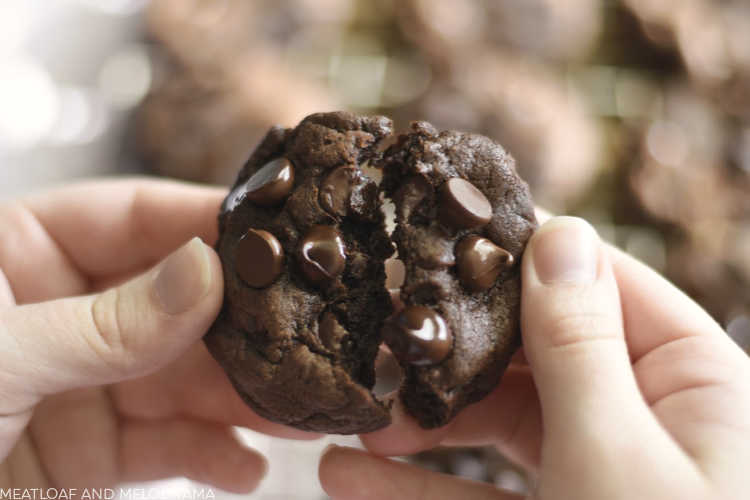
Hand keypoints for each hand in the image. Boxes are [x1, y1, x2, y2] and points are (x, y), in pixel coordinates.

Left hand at [0, 179, 317, 491]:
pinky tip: (246, 466)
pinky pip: (170, 445)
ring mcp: (88, 380)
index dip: (205, 223)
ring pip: (186, 377)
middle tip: (305, 339)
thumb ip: (106, 322)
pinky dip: (213, 457)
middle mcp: (65, 309)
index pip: (132, 217)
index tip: (274, 238)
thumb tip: (205, 273)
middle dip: (242, 330)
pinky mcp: (99, 449)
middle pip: (178, 302)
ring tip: (301, 414)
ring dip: (244, 399)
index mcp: (21, 252)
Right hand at [319, 216, 749, 498]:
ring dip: (426, 423)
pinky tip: (349, 479)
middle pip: (537, 354)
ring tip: (354, 415)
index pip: (603, 285)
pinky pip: (482, 494)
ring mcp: (600, 472)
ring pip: (502, 424)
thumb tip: (558, 234)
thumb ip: (580, 345)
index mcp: (695, 382)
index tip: (449, 230)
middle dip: (456, 352)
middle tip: (380, 336)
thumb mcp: (618, 457)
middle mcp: (650, 419)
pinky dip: (421, 488)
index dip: (526, 255)